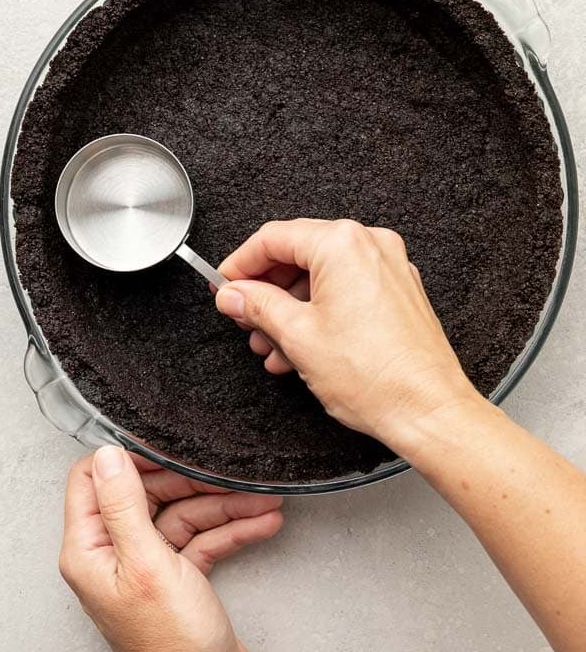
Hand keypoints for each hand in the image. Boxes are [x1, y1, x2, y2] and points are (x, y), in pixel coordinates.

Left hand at [59, 446, 283, 651]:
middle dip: (187, 481)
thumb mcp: (147, 563)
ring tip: (258, 497)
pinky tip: (260, 521)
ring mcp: (146, 567)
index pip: (92, 482)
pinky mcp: (177, 579)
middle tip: (220, 470)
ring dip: (221, 505)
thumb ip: (124, 506)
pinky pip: (200, 541)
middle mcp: (112, 556)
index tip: (159, 445)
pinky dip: (229, 531)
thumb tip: (108, 456)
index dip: (126, 460)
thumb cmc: (173, 648)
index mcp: (88, 550)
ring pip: (179, 516)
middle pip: (144, 494)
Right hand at [213, 218, 479, 448]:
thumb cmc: (376, 377)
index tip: (223, 285)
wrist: (429, 412)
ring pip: (319, 278)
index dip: (239, 264)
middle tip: (244, 317)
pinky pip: (344, 292)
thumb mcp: (295, 335)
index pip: (273, 239)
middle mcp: (370, 247)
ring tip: (270, 345)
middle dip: (265, 292)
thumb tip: (233, 295)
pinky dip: (317, 314)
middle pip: (297, 256)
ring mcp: (388, 270)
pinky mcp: (398, 295)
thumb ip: (257, 305)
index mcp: (343, 245)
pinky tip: (298, 348)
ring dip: (288, 310)